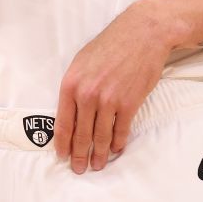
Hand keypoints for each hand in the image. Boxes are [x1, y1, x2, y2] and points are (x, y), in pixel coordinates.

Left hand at [54, 1, 171, 172]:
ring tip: (98, 164)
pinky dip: (119, 143)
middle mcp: (88, 95)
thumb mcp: (81, 62)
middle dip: (79, 154)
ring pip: (101, 136)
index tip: (62, 155)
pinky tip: (116, 149)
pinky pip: (121, 131)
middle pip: (81, 134)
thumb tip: (70, 112)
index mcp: (71, 84)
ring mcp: (109, 101)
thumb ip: (74, 87)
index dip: (62, 143)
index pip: (63, 122)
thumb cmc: (110, 45)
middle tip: (79, 168)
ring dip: (100, 154)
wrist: (141, 34)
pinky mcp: (129, 104)